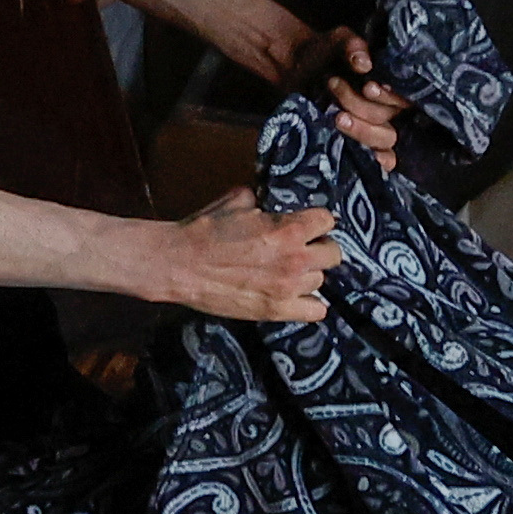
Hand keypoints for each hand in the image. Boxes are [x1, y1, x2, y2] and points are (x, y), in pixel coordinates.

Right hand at [149, 190, 342, 322]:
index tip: (309, 225)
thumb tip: (271, 203)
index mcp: (288, 229)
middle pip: (333, 254)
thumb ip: (264, 203)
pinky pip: (316, 311)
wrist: (179, 264)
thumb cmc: (205, 231)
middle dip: (319, 248)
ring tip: (289, 273)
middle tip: (302, 249)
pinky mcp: (277, 311)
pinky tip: (295, 296)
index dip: (317, 222)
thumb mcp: (237, 202)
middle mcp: (295, 259)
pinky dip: (309, 304)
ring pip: (321, 281)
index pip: (328, 221)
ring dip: (308, 275)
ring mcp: (288, 288)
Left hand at [308, 27, 402, 161]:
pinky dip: (383, 160)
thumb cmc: (322, 54)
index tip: (367, 87)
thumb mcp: (336, 41)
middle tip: (335, 88)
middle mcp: (389, 107)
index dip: (390, 96)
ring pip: (385, 138)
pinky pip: (383, 158)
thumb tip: (363, 64)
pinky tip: (376, 159)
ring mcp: (375, 128)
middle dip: (363, 108)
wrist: (293, 68)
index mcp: (390, 84)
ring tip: (337, 117)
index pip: (405, 97)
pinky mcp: (359, 144)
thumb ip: (351, 45)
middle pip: (391, 117)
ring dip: (363, 130)